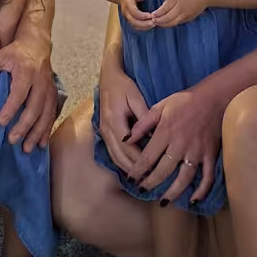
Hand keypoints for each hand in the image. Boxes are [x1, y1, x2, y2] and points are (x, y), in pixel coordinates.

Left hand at [0, 33, 56, 152]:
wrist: (37, 45)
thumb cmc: (15, 53)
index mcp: (25, 71)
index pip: (19, 92)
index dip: (11, 107)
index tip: (1, 122)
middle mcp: (40, 81)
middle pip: (35, 106)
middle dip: (24, 125)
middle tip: (12, 140)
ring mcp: (49, 89)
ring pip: (46, 113)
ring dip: (37, 132)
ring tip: (26, 148)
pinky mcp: (53, 95)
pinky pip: (52, 114)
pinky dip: (47, 129)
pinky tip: (41, 143)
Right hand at [97, 56, 150, 174]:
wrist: (108, 77)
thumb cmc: (124, 85)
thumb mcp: (136, 97)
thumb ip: (144, 116)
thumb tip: (154, 135)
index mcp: (114, 120)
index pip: (128, 147)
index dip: (140, 160)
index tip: (153, 169)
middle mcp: (106, 129)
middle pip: (120, 156)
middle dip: (134, 169)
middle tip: (148, 180)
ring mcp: (103, 131)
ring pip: (114, 156)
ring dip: (126, 169)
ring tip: (140, 179)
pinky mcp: (103, 131)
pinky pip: (112, 152)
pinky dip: (120, 162)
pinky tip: (130, 168)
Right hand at [119, 0, 157, 30]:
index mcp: (128, 3)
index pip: (134, 12)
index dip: (142, 15)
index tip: (151, 15)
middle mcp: (126, 11)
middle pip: (133, 21)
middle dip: (144, 24)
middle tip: (154, 22)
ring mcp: (127, 17)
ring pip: (134, 25)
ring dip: (144, 26)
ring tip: (154, 24)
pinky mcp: (129, 20)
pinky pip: (135, 27)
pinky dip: (143, 27)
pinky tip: (151, 25)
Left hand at [128, 86, 224, 203]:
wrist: (213, 97)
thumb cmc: (184, 101)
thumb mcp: (160, 106)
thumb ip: (142, 124)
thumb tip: (126, 139)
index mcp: (166, 133)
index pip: (147, 157)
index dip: (137, 171)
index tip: (131, 179)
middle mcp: (180, 145)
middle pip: (163, 171)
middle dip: (150, 183)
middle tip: (142, 190)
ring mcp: (197, 152)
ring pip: (184, 179)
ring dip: (173, 192)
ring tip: (163, 201)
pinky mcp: (210, 155)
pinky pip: (208, 177)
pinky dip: (202, 191)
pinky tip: (194, 200)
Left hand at [151, 0, 209, 27]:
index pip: (164, 9)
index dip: (157, 14)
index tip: (151, 15)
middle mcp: (180, 7)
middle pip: (167, 18)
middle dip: (159, 21)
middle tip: (152, 22)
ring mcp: (185, 14)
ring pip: (172, 22)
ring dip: (164, 24)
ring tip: (157, 24)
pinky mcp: (189, 18)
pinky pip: (178, 23)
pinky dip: (171, 24)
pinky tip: (166, 24)